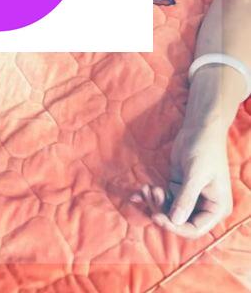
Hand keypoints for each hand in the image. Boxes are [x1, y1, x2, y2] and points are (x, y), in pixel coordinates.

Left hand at [131, 123, 232, 237]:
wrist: (200, 128)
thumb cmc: (205, 149)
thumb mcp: (196, 175)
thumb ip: (186, 199)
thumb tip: (175, 222)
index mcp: (216, 209)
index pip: (195, 229)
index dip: (175, 227)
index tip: (157, 217)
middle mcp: (204, 207)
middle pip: (179, 222)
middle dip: (162, 212)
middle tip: (151, 193)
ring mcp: (190, 198)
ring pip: (169, 212)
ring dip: (155, 203)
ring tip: (147, 188)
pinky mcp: (178, 188)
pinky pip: (164, 199)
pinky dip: (153, 196)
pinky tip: (141, 190)